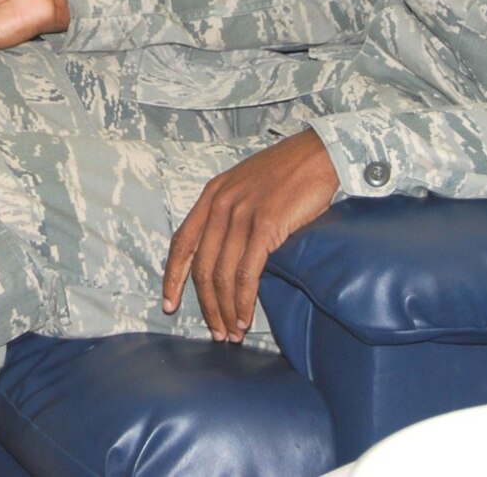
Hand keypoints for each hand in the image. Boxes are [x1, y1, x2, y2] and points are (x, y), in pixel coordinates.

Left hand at [162, 129, 339, 342]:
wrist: (318, 154)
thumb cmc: (287, 172)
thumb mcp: (245, 184)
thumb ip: (229, 212)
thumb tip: (224, 252)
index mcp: (212, 194)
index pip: (181, 242)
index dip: (173, 276)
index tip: (168, 303)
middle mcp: (220, 204)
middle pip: (201, 266)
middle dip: (205, 304)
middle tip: (215, 330)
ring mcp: (241, 215)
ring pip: (222, 275)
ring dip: (225, 309)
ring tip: (232, 332)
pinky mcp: (266, 226)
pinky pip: (246, 273)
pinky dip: (243, 301)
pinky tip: (246, 317)